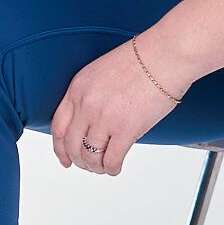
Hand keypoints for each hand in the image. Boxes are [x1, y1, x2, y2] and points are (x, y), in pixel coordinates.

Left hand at [51, 32, 192, 175]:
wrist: (165, 56)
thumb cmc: (142, 61)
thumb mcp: (102, 73)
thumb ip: (91, 96)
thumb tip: (92, 122)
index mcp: (78, 88)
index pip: (58, 127)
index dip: (60, 148)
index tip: (65, 158)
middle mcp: (86, 104)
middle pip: (72, 145)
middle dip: (79, 161)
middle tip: (88, 165)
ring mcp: (104, 118)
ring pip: (90, 156)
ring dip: (96, 167)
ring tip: (103, 167)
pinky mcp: (125, 130)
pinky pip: (111, 160)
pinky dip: (112, 168)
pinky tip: (115, 168)